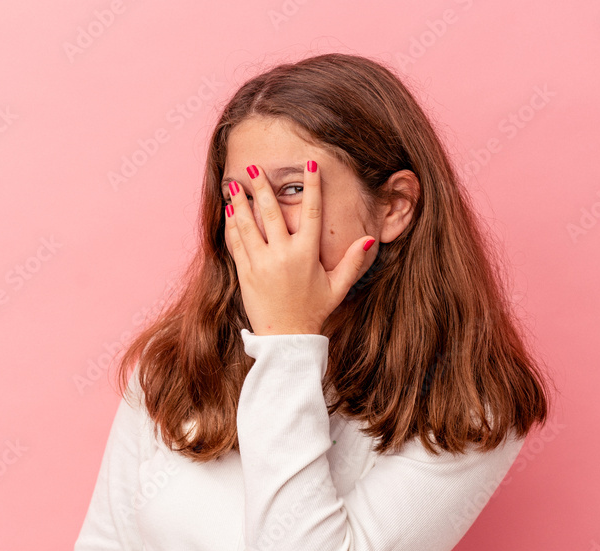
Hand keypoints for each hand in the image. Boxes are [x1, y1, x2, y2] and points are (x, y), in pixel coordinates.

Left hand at [223, 160, 374, 335]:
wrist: (286, 337)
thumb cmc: (313, 310)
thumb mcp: (337, 287)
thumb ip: (353, 262)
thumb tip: (369, 239)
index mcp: (307, 253)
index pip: (311, 211)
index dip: (312, 185)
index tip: (310, 163)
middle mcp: (283, 254)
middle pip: (272, 211)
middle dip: (263, 187)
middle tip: (256, 167)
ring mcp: (262, 262)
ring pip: (249, 224)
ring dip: (241, 202)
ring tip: (235, 183)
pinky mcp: (245, 272)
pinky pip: (236, 243)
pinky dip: (232, 225)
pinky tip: (230, 211)